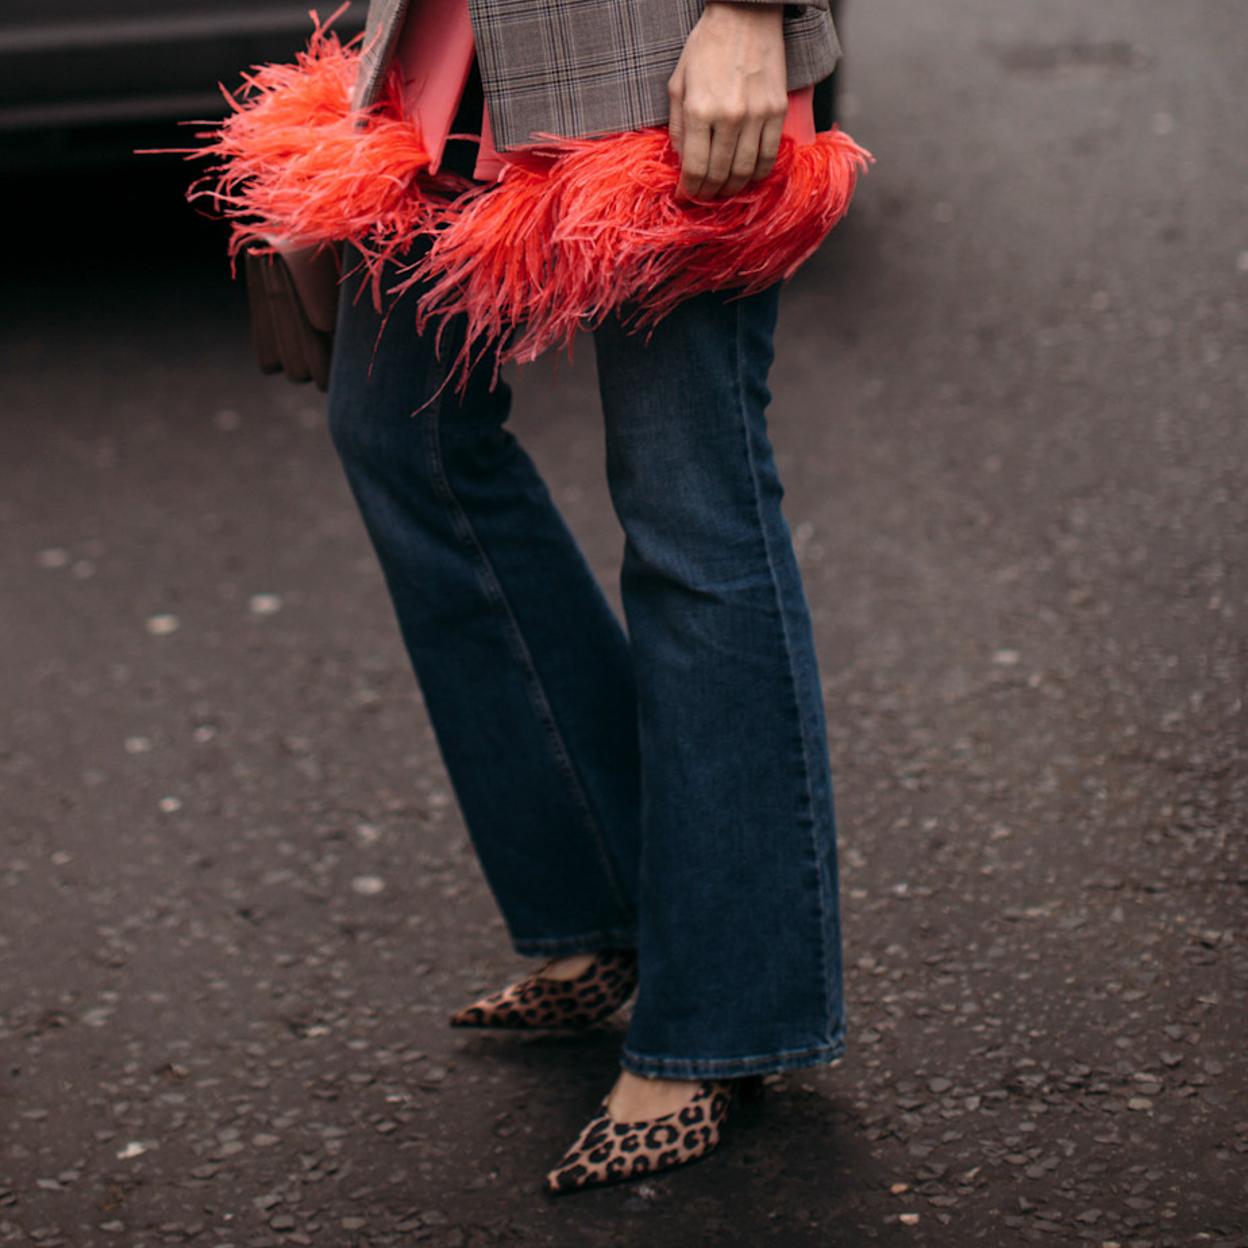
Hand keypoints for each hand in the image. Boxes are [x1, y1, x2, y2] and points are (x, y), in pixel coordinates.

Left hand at [667, 1, 787, 200]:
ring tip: (724, 189)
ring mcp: (757, 115)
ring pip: (746, 172)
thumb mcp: (678, 83)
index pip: (695, 168)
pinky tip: (747, 175)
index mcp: (699, 109)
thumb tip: (683, 163)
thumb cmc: (707, 46)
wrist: (746, 15)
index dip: (689, 189)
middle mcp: (729, 116)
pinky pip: (770, 156)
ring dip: (733, 188)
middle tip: (704, 196)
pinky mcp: (777, 110)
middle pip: (720, 175)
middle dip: (709, 193)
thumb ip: (677, 126)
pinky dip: (758, 173)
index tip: (685, 195)